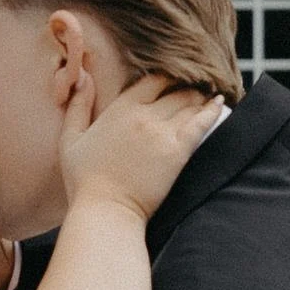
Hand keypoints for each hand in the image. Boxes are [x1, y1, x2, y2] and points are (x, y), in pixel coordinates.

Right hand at [58, 63, 217, 221]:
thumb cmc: (84, 181)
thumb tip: (83, 78)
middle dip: (188, 86)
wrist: (106, 212)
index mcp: (121, 109)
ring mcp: (163, 133)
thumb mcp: (70, 139)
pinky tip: (219, 103)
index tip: (174, 79)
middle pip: (176, 90)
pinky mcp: (178, 153)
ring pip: (190, 104)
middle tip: (198, 85)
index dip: (166, 77)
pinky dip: (212, 110)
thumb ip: (77, 106)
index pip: (153, 80)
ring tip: (209, 94)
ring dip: (201, 97)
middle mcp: (144, 115)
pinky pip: (201, 123)